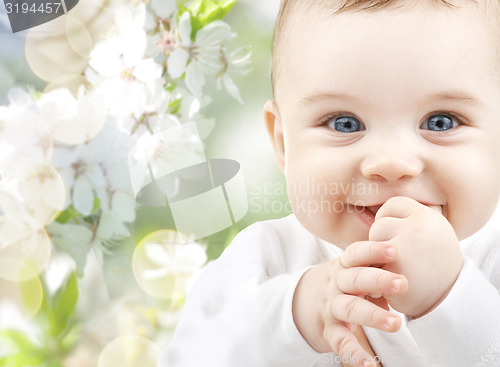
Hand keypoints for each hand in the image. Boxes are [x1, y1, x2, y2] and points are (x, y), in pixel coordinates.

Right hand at [292, 241, 407, 366]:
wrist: (300, 301)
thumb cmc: (340, 283)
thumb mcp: (351, 270)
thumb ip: (374, 268)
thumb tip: (410, 268)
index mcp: (343, 266)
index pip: (356, 254)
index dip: (373, 250)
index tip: (393, 250)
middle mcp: (336, 284)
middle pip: (355, 279)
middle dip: (379, 280)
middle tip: (402, 284)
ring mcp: (331, 307)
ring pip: (350, 308)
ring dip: (372, 315)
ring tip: (395, 324)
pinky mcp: (329, 331)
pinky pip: (341, 342)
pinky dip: (354, 354)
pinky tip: (369, 364)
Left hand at [369, 196, 463, 316]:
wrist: (450, 301)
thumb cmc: (435, 265)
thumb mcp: (432, 233)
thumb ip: (409, 220)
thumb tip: (376, 209)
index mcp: (428, 216)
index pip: (393, 204)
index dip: (389, 219)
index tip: (396, 234)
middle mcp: (418, 228)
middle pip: (380, 225)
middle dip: (383, 241)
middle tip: (401, 258)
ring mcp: (405, 247)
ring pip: (372, 244)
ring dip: (377, 258)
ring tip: (398, 269)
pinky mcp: (393, 268)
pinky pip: (371, 265)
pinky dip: (377, 275)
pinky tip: (393, 283)